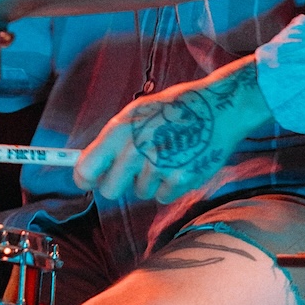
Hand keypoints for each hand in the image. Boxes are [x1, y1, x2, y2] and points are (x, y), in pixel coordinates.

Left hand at [73, 57, 271, 203]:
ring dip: (148, 181)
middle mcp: (137, 150)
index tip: (88, 180)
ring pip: (139, 192)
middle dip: (117, 184)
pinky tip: (180, 163)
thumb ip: (114, 139)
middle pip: (110, 190)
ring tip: (166, 156)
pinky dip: (169, 186)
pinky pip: (162, 195)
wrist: (220, 109)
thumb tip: (88, 165)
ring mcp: (159, 167)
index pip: (86, 168)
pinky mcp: (181, 180)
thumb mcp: (138, 112)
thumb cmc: (175, 109)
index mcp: (121, 129)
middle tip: (130, 171)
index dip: (85, 178)